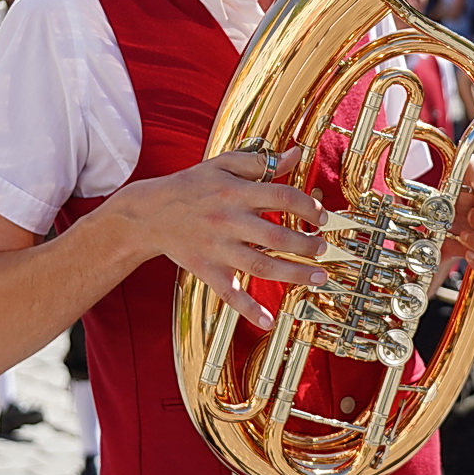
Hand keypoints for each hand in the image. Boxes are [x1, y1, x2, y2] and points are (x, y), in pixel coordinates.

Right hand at [109, 146, 325, 329]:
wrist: (149, 213)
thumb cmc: (191, 186)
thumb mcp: (223, 165)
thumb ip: (260, 161)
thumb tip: (297, 154)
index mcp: (236, 192)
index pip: (281, 197)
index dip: (307, 207)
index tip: (321, 217)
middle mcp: (229, 221)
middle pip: (276, 236)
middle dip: (306, 245)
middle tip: (324, 250)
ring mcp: (218, 248)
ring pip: (261, 265)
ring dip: (293, 274)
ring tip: (318, 277)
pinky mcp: (207, 270)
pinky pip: (229, 293)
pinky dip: (248, 309)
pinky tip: (267, 320)